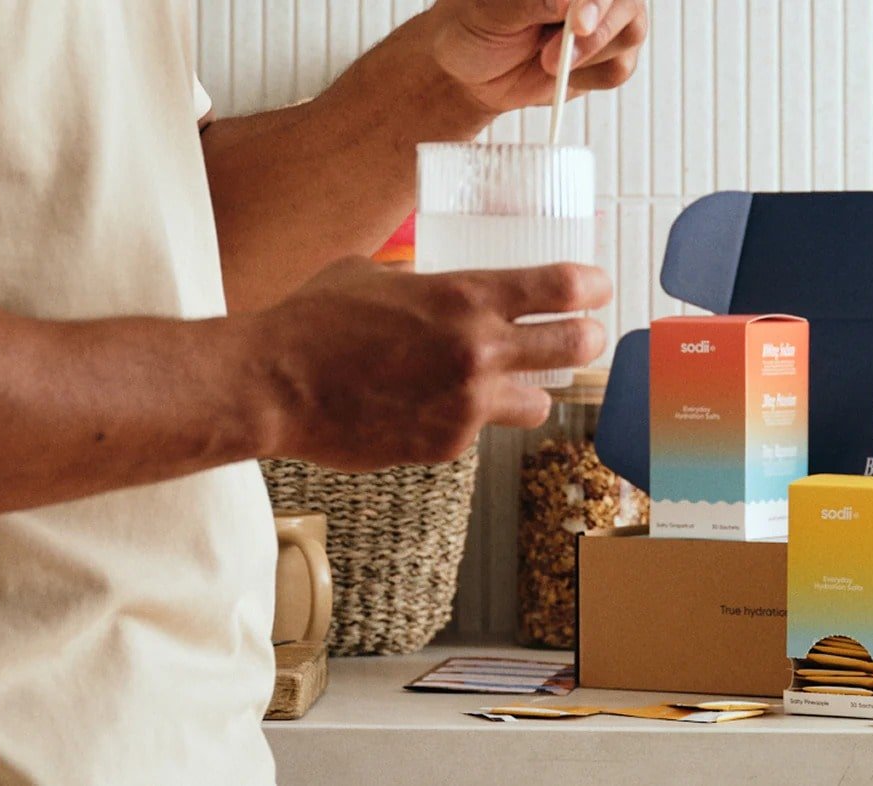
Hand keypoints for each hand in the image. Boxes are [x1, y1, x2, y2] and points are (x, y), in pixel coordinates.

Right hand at [249, 258, 610, 471]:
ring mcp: (467, 404)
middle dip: (587, 338)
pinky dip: (469, 418)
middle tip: (584, 335)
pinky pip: (480, 430)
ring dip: (530, 390)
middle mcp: (479, 351)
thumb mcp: (372, 274)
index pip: (563, 286)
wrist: (274, 386)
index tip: (598, 287)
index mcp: (466, 297)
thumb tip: (432, 280)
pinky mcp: (446, 445)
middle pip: (575, 345)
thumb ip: (419, 278)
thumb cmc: (313, 322)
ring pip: (539, 403)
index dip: (593, 285)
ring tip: (511, 383)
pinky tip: (438, 406)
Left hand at [429, 0, 647, 113]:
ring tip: (547, 62)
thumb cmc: (472, 27)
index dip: (595, 0)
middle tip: (554, 56)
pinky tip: (561, 72)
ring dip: (589, 56)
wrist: (468, 72)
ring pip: (630, 32)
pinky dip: (590, 77)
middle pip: (627, 1)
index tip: (576, 22)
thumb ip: (533, 1)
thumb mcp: (490, 10)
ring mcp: (602, 18)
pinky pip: (620, 67)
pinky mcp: (604, 54)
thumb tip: (569, 1)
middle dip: (596, 32)